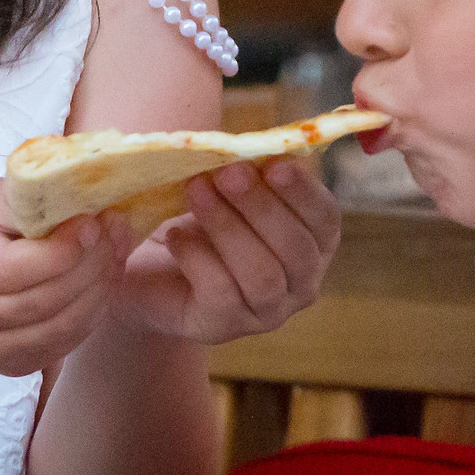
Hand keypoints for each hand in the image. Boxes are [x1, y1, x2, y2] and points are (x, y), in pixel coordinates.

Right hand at [0, 180, 135, 377]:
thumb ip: (33, 203)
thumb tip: (90, 204)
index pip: (14, 269)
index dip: (63, 249)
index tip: (94, 221)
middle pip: (41, 303)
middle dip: (91, 267)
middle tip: (117, 234)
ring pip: (56, 331)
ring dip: (98, 293)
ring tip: (115, 256)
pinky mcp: (2, 367)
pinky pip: (58, 348)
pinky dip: (89, 318)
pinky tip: (100, 286)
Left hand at [118, 158, 342, 345]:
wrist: (149, 271)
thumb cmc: (199, 221)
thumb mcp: (226, 191)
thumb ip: (248, 173)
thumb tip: (255, 148)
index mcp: (313, 244)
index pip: (325, 220)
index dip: (305, 193)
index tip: (275, 164)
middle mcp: (300, 284)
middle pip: (297, 250)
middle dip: (261, 206)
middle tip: (227, 172)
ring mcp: (265, 312)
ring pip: (262, 274)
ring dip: (227, 227)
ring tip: (195, 192)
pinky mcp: (223, 327)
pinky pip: (220, 293)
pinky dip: (197, 257)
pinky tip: (175, 235)